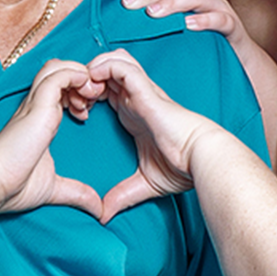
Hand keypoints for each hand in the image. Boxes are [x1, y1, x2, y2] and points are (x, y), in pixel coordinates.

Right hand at [0, 59, 103, 218]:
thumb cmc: (13, 186)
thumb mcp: (54, 188)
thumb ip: (77, 192)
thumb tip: (98, 208)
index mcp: (38, 121)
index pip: (58, 90)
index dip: (77, 94)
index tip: (88, 114)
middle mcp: (35, 108)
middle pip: (58, 71)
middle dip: (81, 79)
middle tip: (95, 99)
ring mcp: (35, 104)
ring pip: (58, 67)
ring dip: (80, 74)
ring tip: (92, 94)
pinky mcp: (37, 106)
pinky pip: (59, 76)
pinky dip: (76, 76)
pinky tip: (87, 92)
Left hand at [86, 50, 223, 222]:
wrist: (201, 159)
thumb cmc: (181, 168)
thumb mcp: (143, 184)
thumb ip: (122, 195)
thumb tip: (104, 216)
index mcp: (133, 113)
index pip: (105, 91)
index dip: (87, 95)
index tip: (76, 113)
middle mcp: (136, 98)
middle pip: (105, 70)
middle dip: (86, 78)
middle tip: (75, 98)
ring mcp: (141, 91)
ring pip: (113, 59)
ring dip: (94, 67)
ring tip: (85, 87)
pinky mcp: (145, 89)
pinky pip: (120, 65)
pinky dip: (104, 66)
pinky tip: (94, 81)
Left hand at [120, 0, 249, 45]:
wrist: (239, 64)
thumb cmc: (202, 48)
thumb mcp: (176, 33)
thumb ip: (156, 24)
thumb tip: (124, 23)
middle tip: (128, 4)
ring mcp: (219, 9)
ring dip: (173, 3)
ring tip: (152, 12)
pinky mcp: (233, 26)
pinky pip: (221, 19)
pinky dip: (205, 20)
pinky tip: (189, 25)